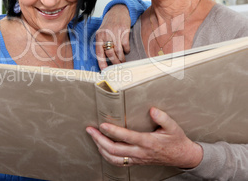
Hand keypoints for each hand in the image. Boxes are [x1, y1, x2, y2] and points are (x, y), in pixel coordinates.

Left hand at [86, 107, 202, 168]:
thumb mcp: (173, 127)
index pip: (127, 137)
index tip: (102, 124)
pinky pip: (118, 162)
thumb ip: (163, 118)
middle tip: (90, 130)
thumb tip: (152, 109)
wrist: (182, 157)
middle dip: (99, 139)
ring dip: (100, 148)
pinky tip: (101, 148)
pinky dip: (107, 156)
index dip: (113, 131)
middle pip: (115, 150)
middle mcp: (140, 152)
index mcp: (147, 142)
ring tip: (93, 138)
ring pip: (114, 158)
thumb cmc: (176, 140)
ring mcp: (137, 159)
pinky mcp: (136, 162)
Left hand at [96, 4, 130, 69]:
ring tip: (123, 61)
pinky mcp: (124, 30)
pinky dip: (126, 50)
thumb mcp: (102, 32)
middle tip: (118, 66)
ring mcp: (115, 32)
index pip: (99, 52)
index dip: (102, 62)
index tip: (104, 70)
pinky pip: (125, 45)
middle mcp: (106, 34)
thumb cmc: (110, 24)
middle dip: (115, 62)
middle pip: (110, 53)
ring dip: (121, 58)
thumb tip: (105, 59)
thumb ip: (102, 43)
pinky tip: (126, 51)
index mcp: (99, 36)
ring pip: (118, 51)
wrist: (118, 11)